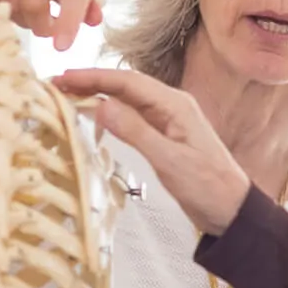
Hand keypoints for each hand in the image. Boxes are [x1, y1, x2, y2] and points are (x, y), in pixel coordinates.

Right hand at [0, 0, 104, 51]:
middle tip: (47, 29)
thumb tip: (93, 20)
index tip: (61, 47)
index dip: (67, 23)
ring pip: (9, 2)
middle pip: (32, 4)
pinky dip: (4, 4)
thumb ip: (94, 3)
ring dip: (22, 18)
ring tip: (33, 8)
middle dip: (40, 26)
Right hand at [53, 68, 249, 234]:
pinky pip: (133, 117)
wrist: (232, 210)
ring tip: (66, 95)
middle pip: (125, 86)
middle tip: (56, 84)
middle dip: (91, 82)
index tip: (63, 77)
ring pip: (128, 100)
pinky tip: (93, 115)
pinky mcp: (165, 136)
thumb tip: (101, 105)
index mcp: (176, 105)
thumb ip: (136, 132)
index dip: (94, 77)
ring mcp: (169, 121)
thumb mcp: (170, 161)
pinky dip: (111, 113)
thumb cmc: (208, 187)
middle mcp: (172, 107)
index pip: (128, 82)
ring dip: (98, 95)